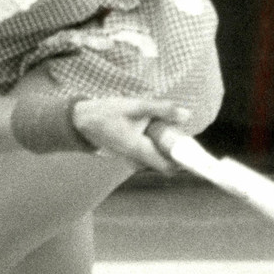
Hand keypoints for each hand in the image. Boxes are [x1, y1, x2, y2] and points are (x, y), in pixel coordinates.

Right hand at [71, 97, 190, 172]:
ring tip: (160, 124)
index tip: (193, 148)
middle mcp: (136, 160)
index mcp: (140, 151)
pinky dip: (153, 142)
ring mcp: (131, 159)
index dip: (183, 161)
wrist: (81, 121)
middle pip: (165, 161)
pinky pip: (147, 152)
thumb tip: (187, 115)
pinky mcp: (128, 154)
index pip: (169, 167)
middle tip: (176, 128)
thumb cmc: (106, 113)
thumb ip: (162, 110)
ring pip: (156, 156)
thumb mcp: (135, 106)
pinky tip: (148, 126)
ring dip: (162, 143)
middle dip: (174, 148)